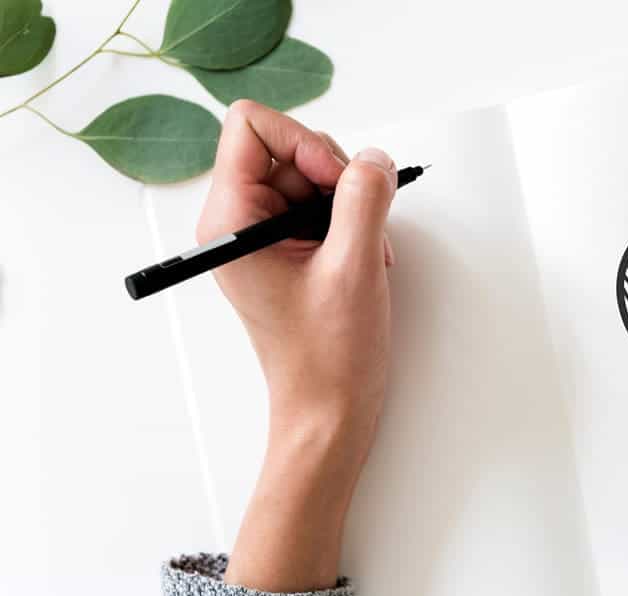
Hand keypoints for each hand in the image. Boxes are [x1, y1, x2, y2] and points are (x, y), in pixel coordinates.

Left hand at [196, 100, 398, 591]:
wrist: (329, 413)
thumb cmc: (327, 357)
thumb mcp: (353, 268)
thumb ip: (363, 199)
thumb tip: (374, 158)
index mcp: (230, 221)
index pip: (252, 126)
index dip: (304, 141)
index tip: (336, 181)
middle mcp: (238, 222)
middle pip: (290, 147)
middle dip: (337, 177)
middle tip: (357, 225)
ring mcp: (264, 236)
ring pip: (314, 176)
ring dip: (352, 206)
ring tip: (364, 254)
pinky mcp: (288, 250)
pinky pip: (324, 207)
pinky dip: (353, 225)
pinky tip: (363, 263)